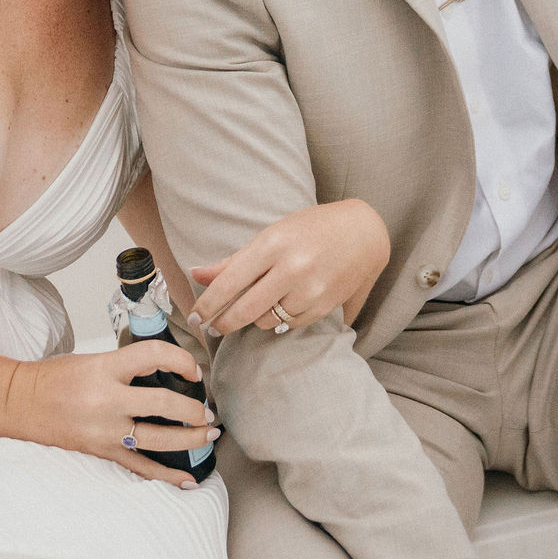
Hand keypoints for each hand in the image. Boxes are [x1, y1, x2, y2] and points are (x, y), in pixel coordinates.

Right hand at [2, 345, 218, 487]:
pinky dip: (166, 476)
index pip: (154, 356)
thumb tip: (167, 371)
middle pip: (164, 403)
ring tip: (209, 435)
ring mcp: (106, 430)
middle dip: (193, 408)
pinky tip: (188, 480)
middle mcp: (108, 400)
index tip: (193, 369)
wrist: (20, 403)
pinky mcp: (102, 451)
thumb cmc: (55, 377)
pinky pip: (141, 467)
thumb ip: (128, 366)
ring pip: (159, 439)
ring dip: (190, 439)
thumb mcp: (94, 360)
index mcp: (106, 368)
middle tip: (206, 410)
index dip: (181, 360)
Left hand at [185, 198, 389, 337]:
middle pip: (245, 309)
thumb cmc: (310, 229)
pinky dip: (282, 320)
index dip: (207, 305)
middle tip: (211, 329)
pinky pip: (291, 324)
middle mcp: (291, 267)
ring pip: (267, 321)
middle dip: (223, 323)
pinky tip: (284, 306)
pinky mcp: (325, 305)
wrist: (363, 233)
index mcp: (272, 244)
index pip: (229, 282)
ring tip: (255, 307)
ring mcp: (310, 289)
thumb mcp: (271, 235)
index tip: (194, 318)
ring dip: (255, 319)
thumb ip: (233, 260)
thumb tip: (196, 274)